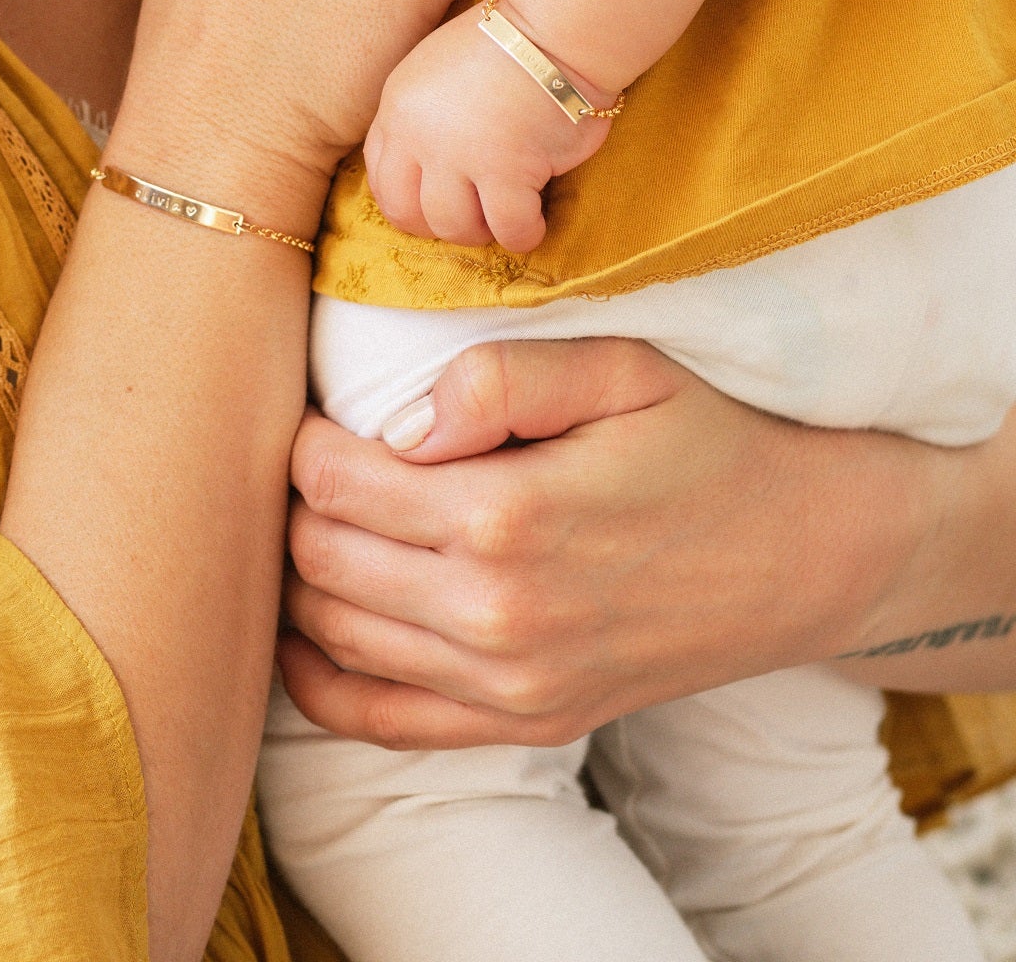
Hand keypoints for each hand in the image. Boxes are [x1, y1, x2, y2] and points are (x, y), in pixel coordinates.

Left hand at [275, 338, 942, 748]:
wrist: (803, 556)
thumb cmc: (702, 442)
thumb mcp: (619, 370)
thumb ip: (497, 378)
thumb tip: (395, 425)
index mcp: (510, 516)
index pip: (330, 480)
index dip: (303, 437)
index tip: (317, 411)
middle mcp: (499, 615)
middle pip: (315, 557)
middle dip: (292, 503)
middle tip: (313, 461)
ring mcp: (510, 685)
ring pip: (330, 633)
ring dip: (300, 575)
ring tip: (319, 521)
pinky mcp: (524, 725)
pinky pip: (374, 719)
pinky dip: (318, 674)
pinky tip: (309, 624)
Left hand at [364, 1, 612, 252]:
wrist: (553, 27)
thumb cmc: (506, 42)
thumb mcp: (435, 69)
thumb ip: (423, 115)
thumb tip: (426, 165)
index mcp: (398, 108)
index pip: (380, 178)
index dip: (406, 203)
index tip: (432, 208)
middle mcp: (419, 135)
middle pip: (407, 213)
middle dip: (438, 227)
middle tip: (472, 220)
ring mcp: (460, 155)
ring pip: (455, 227)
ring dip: (482, 231)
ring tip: (505, 218)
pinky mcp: (508, 170)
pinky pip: (509, 227)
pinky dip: (524, 234)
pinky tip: (535, 223)